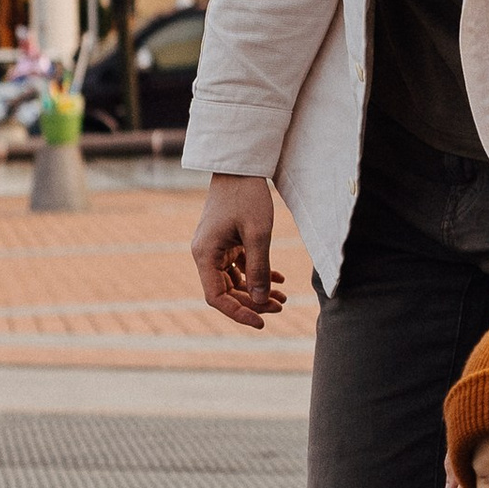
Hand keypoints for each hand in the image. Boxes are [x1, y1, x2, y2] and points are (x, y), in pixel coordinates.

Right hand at [193, 174, 286, 327]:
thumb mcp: (258, 233)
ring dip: (256, 290)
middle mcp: (206, 254)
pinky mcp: (227, 241)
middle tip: (280, 306)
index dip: (238, 313)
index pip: (216, 297)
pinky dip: (257, 273)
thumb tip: (260, 300)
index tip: (262, 321)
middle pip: (226, 291)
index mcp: (205, 255)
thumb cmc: (247, 196)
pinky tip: (279, 278)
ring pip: (234, 281)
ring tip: (283, 297)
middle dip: (252, 302)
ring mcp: (216, 248)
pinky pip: (240, 266)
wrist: (240, 166)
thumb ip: (259, 268)